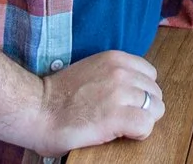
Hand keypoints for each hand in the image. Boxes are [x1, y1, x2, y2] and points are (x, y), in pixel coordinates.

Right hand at [31, 49, 161, 152]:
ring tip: (122, 127)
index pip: (150, 75)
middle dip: (144, 108)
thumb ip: (114, 75)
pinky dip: (139, 133)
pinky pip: (146, 126)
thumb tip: (135, 92)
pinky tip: (122, 134)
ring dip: (142, 121)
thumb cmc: (58, 96)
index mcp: (115, 58)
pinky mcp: (117, 116)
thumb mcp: (91, 71)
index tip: (127, 104)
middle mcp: (121, 72)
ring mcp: (120, 93)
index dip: (141, 92)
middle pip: (155, 93)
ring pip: (155, 110)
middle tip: (124, 118)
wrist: (36, 109)